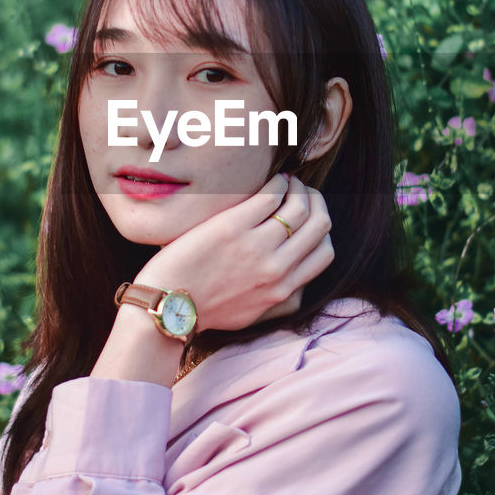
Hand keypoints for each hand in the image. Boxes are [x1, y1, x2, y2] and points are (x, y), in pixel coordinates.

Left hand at [133, 174, 333, 332]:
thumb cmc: (206, 308)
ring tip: (287, 181)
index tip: (311, 216)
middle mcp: (276, 269)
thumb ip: (279, 300)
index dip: (321, 228)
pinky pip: (270, 196)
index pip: (324, 252)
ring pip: (300, 207)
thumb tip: (299, 285)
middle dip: (316, 202)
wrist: (170, 305)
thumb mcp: (253, 314)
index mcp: (283, 290)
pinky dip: (278, 183)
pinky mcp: (233, 228)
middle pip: (319, 225)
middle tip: (303, 191)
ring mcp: (256, 247)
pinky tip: (272, 180)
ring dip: (298, 187)